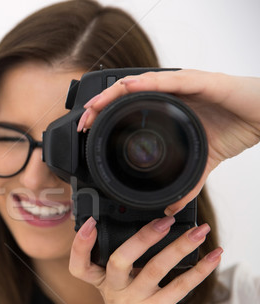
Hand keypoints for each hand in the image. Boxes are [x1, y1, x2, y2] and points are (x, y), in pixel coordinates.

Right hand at [69, 216, 222, 303]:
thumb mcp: (120, 297)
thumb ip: (127, 272)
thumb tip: (150, 239)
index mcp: (103, 285)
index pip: (80, 264)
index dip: (80, 244)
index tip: (89, 222)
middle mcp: (114, 292)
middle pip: (119, 259)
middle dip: (142, 237)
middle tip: (164, 220)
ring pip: (154, 269)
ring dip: (179, 248)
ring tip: (199, 232)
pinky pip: (178, 288)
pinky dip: (198, 271)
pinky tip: (212, 259)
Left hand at [78, 69, 259, 215]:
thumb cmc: (236, 128)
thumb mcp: (201, 162)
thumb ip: (186, 183)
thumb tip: (171, 207)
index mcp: (165, 108)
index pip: (125, 108)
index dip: (103, 117)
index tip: (86, 132)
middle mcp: (168, 94)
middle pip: (123, 94)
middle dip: (99, 106)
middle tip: (82, 122)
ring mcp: (181, 85)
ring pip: (138, 83)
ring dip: (113, 94)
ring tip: (94, 106)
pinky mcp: (199, 81)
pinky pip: (168, 81)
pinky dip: (146, 84)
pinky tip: (129, 87)